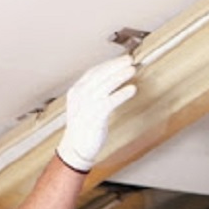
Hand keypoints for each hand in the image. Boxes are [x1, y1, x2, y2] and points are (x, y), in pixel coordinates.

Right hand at [57, 54, 136, 171]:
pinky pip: (109, 102)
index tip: (123, 59)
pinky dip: (121, 94)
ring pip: (104, 86)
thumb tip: (115, 78)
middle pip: (99, 75)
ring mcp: (85, 107)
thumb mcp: (87, 104)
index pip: (93, 72)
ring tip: (132, 70)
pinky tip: (132, 89)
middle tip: (130, 59)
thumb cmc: (84, 126)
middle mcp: (79, 96)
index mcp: (76, 91)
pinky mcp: (93, 118)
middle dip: (115, 66)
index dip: (109, 64)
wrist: (75, 148)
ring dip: (119, 76)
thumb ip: (97, 91)